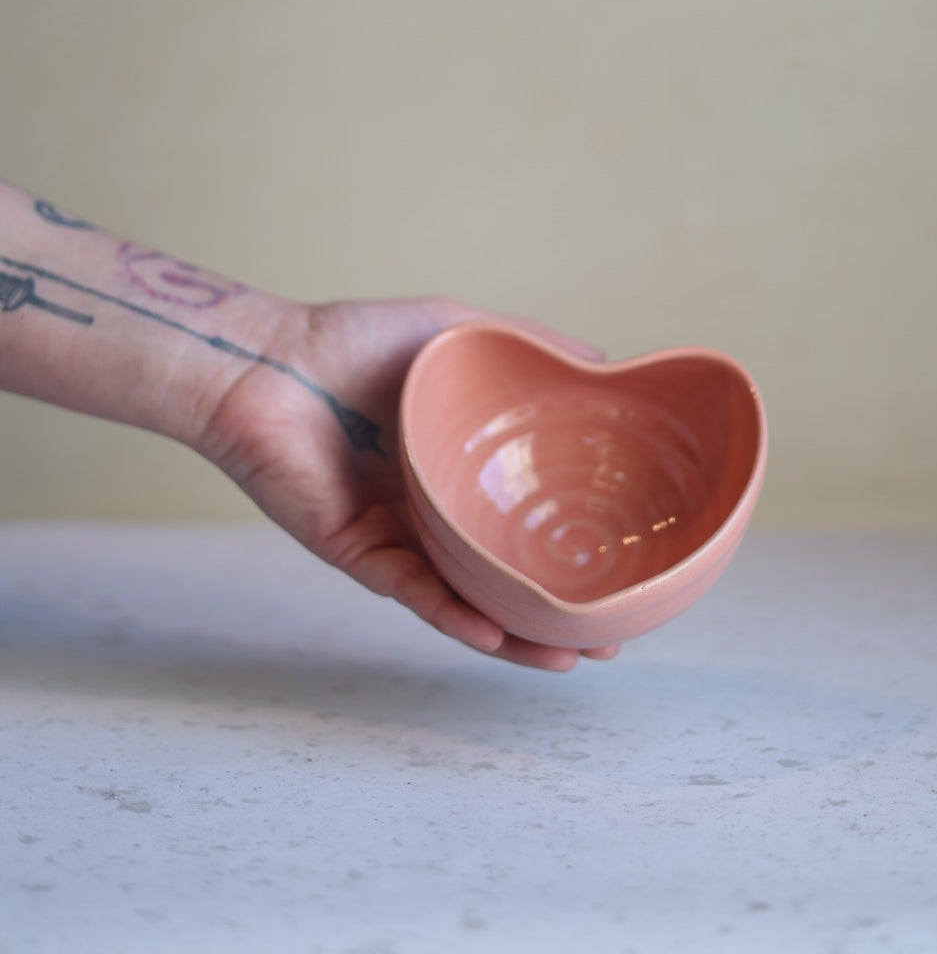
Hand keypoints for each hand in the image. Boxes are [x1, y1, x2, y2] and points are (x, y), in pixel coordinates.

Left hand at [199, 296, 620, 670]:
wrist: (265, 360)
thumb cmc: (354, 342)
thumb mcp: (455, 330)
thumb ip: (524, 342)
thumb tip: (601, 356)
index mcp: (459, 471)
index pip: (523, 523)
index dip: (570, 550)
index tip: (623, 572)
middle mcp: (434, 514)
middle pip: (502, 577)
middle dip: (554, 613)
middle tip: (610, 639)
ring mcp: (398, 538)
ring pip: (464, 599)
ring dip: (515, 635)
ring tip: (570, 654)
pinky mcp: (358, 551)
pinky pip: (412, 590)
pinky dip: (453, 615)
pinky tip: (497, 635)